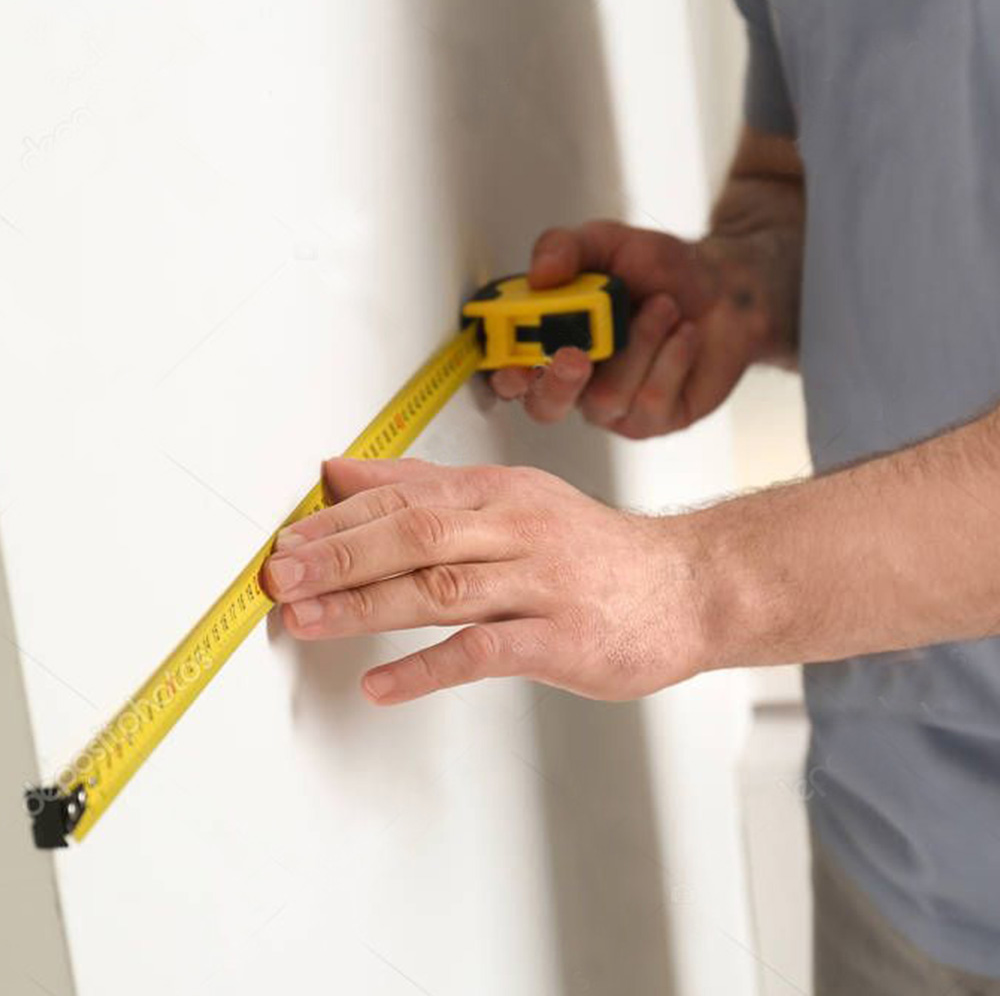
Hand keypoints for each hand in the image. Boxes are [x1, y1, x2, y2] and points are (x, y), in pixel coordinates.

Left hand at [261, 458, 708, 703]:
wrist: (686, 585)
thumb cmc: (589, 548)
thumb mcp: (510, 499)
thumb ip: (424, 486)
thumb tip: (344, 473)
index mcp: (499, 493)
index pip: (405, 498)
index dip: (340, 521)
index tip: (288, 543)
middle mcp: (516, 529)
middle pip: (416, 534)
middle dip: (341, 555)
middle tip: (281, 577)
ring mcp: (541, 583)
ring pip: (442, 587)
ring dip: (367, 605)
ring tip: (307, 621)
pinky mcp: (561, 638)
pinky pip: (486, 650)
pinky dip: (427, 667)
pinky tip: (381, 683)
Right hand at [491, 220, 769, 437]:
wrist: (727, 288)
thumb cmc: (659, 270)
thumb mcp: (608, 242)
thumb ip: (566, 248)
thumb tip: (539, 273)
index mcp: (548, 341)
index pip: (508, 372)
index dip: (502, 375)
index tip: (511, 364)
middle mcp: (574, 381)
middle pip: (544, 406)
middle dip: (556, 383)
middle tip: (578, 355)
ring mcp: (613, 406)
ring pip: (606, 397)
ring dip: (639, 345)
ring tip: (665, 307)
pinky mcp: (653, 420)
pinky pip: (651, 400)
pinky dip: (672, 358)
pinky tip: (686, 334)